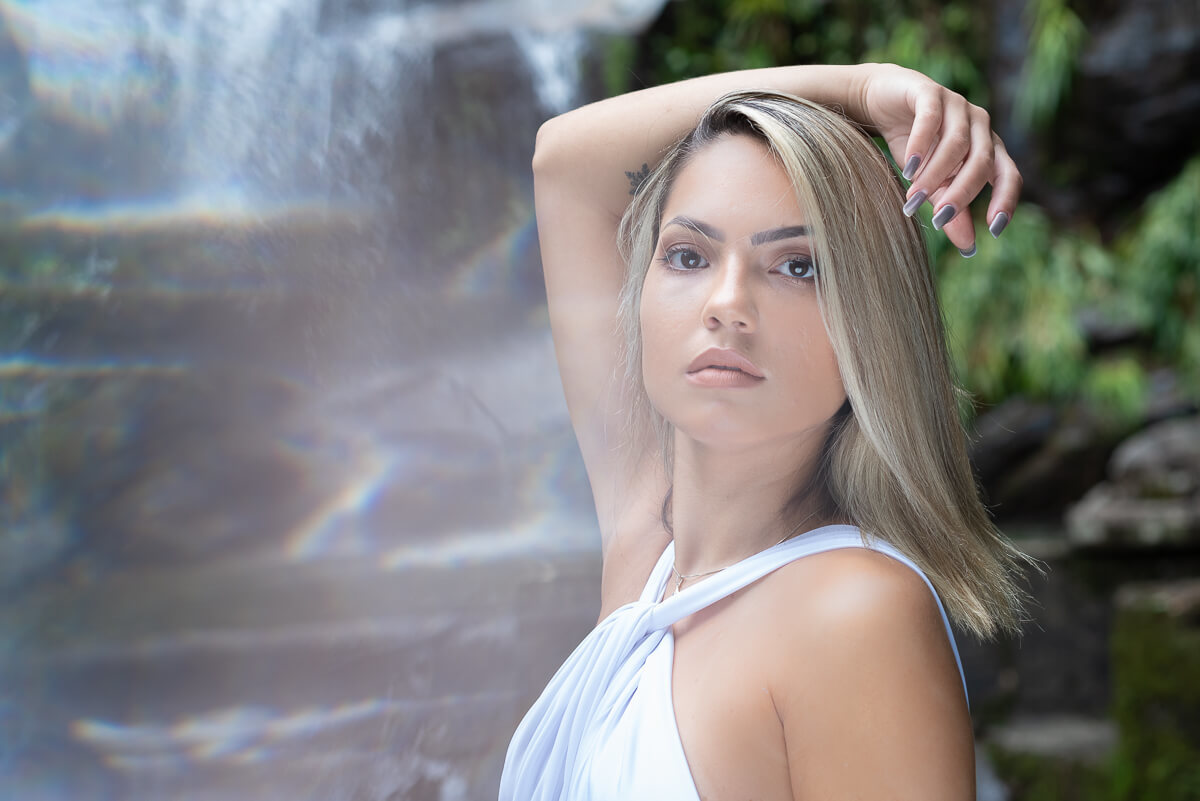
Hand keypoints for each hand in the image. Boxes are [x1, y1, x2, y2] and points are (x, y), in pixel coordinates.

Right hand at [855, 63, 1021, 254]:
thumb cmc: (912, 148)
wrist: (881, 104)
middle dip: (961, 193)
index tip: (993, 230)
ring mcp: (957, 105)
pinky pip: (932, 118)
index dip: (1006, 200)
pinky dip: (922, 143)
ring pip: (957, 143)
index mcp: (986, 148)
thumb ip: (950, 211)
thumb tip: (968, 248)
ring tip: (913, 198)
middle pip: (982, 162)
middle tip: (938, 220)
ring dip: (935, 174)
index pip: (1008, 175)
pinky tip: (909, 166)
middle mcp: (979, 125)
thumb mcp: (931, 184)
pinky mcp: (930, 91)